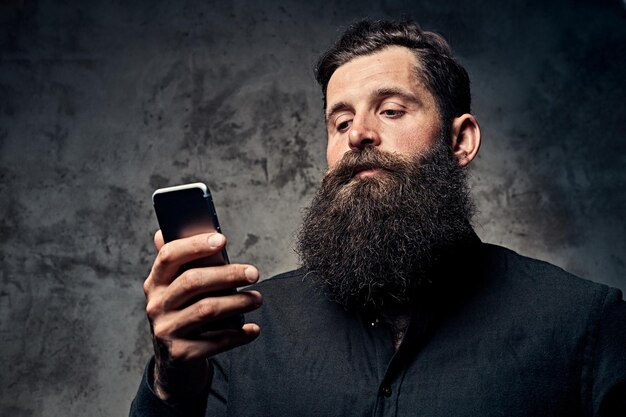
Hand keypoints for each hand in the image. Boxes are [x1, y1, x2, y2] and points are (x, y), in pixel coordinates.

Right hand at [143, 230, 261, 399]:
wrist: (175, 360)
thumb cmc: (184, 311)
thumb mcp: (177, 288)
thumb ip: (181, 262)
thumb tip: (164, 231)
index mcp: (154, 282)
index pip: (169, 256)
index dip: (195, 245)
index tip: (222, 239)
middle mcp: (156, 305)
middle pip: (193, 282)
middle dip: (227, 275)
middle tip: (254, 273)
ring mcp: (166, 330)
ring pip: (206, 310)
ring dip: (237, 303)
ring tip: (257, 299)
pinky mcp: (180, 353)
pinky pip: (215, 341)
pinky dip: (238, 334)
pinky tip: (252, 329)